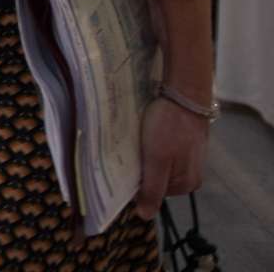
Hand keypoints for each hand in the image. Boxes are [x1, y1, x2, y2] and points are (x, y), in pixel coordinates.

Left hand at [134, 95, 208, 218]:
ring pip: (157, 164)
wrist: (184, 94)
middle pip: (155, 178)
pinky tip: (144, 134)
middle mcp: (191, 175)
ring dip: (144, 155)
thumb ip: (152, 189)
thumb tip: (145, 217)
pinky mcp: (184, 143)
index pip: (151, 193)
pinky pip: (163, 150)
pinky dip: (151, 145)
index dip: (135, 181)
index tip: (121, 168)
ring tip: (134, 142)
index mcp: (186, 184)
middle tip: (127, 152)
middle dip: (140, 167)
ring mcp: (189, 158)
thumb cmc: (169, 127)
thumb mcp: (157, 160)